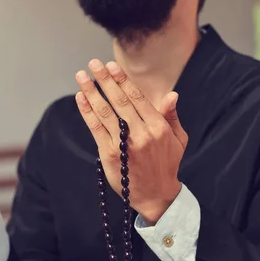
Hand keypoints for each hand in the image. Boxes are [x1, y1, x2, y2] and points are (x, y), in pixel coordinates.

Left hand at [75, 59, 187, 223]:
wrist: (156, 196)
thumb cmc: (167, 164)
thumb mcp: (178, 139)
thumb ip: (171, 116)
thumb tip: (171, 94)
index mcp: (158, 126)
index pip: (137, 97)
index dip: (122, 80)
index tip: (111, 66)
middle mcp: (141, 134)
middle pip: (119, 101)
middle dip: (104, 80)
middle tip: (93, 64)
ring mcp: (124, 145)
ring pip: (105, 112)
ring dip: (91, 92)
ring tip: (81, 76)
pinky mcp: (110, 155)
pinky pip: (96, 129)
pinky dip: (87, 112)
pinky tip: (81, 98)